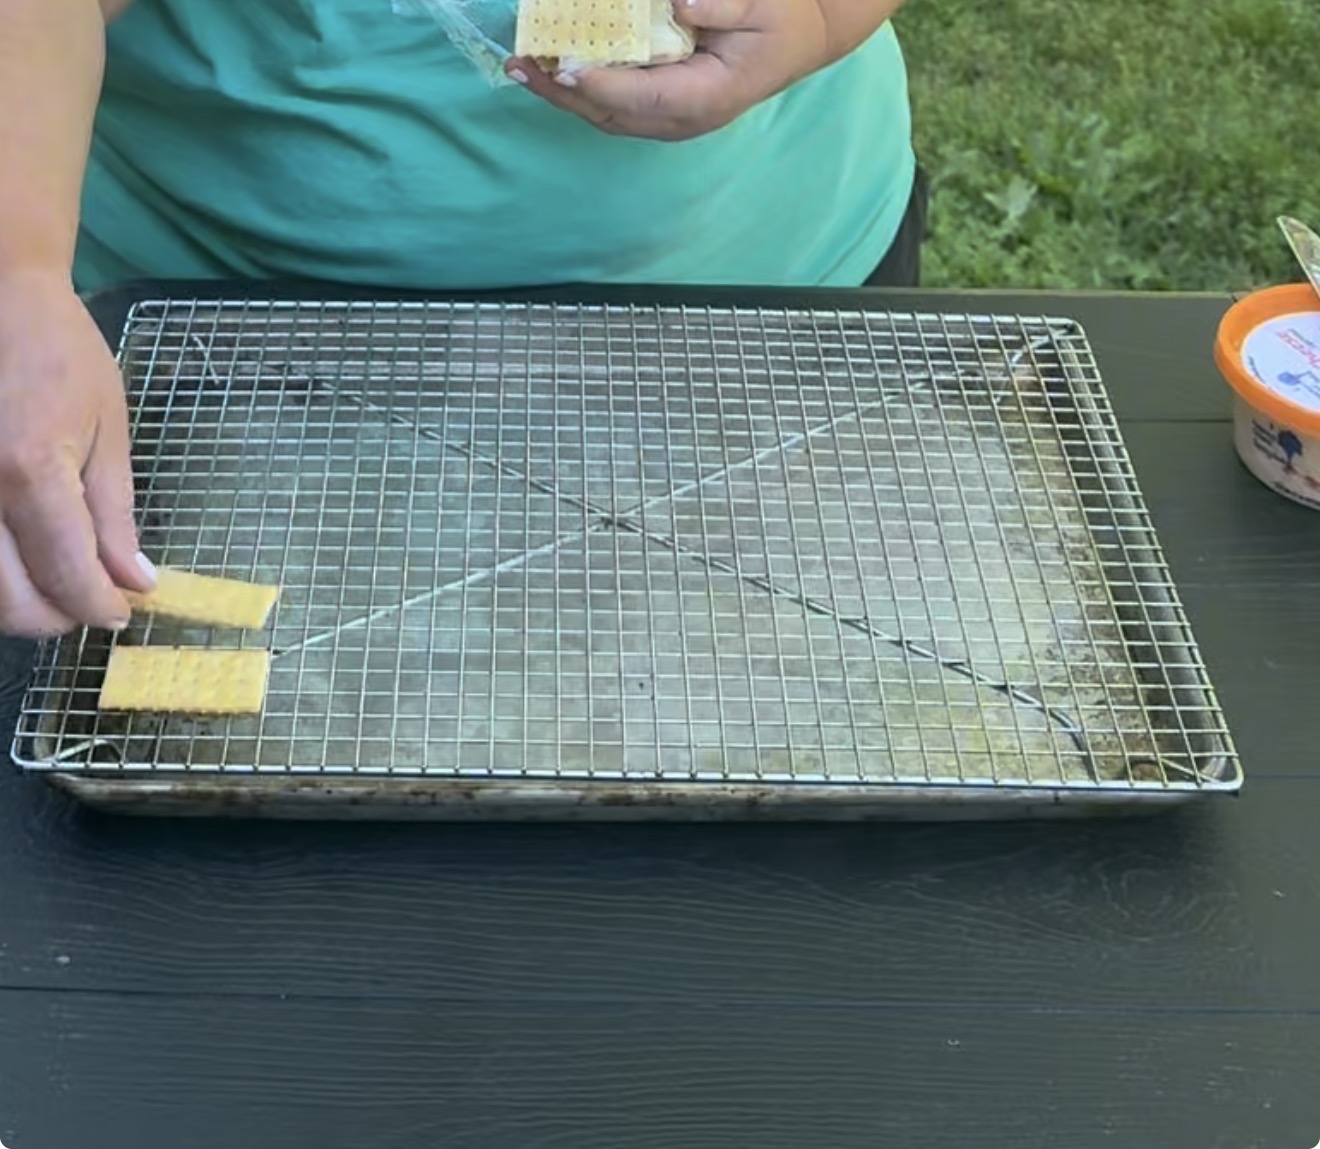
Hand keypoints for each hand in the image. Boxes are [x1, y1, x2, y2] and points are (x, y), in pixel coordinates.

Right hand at [0, 270, 154, 637]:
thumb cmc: (58, 352)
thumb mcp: (107, 428)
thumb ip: (115, 513)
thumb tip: (135, 580)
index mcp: (32, 470)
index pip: (69, 574)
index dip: (101, 606)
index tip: (123, 610)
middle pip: (13, 601)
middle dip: (60, 616)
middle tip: (92, 599)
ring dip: (21, 604)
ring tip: (57, 583)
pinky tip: (20, 558)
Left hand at [508, 0, 831, 141]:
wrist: (802, 40)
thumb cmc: (782, 19)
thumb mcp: (762, 3)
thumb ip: (724, 4)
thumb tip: (682, 3)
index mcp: (706, 98)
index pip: (643, 96)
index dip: (599, 83)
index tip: (561, 64)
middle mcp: (683, 119)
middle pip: (612, 114)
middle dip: (563, 92)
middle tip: (519, 66)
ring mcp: (672, 119)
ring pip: (607, 114)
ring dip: (563, 94)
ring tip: (522, 69)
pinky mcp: (662, 108)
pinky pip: (614, 104)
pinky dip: (581, 88)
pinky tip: (553, 68)